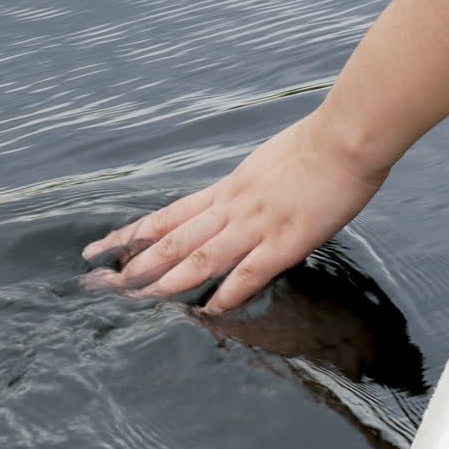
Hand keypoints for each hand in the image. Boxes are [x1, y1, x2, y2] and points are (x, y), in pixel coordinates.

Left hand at [82, 111, 388, 313]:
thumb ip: (246, 192)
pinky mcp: (286, 240)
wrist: (347, 138)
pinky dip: (226, 293)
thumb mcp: (265, 166)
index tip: (101, 246)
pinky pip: (249, 273)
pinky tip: (208, 311)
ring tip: (137, 298)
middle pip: (173, 239)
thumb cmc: (315, 148)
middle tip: (101, 281)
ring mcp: (257, 224)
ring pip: (200, 256)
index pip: (168, 216)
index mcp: (227, 190)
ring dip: (166, 280)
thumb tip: (232, 207)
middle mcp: (232, 207)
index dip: (131, 233)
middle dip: (134, 263)